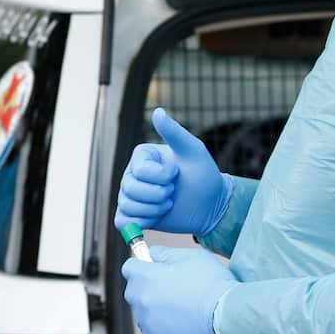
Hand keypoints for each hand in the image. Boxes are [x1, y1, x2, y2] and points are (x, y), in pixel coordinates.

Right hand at [115, 108, 232, 236]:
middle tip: (174, 191)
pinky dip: (141, 222)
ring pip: (128, 206)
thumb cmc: (203, 174)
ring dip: (155, 209)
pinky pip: (123, 221)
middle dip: (159, 195)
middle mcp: (132, 174)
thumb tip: (158, 111)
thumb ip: (174, 132)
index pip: (140, 171)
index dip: (162, 176)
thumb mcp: (193, 149)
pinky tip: (157, 216)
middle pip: (130, 189)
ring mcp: (131, 196)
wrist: (211, 205)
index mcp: (142, 157)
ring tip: (169, 203)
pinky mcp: (134, 216)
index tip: (177, 173)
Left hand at [122, 246, 236, 333]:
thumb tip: (153, 254)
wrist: (228, 318)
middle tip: (171, 289)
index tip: (152, 269)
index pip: (130, 267)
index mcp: (146, 277)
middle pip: (134, 290)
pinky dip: (162, 328)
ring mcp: (146, 323)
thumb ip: (165, 253)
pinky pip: (152, 331)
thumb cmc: (213, 287)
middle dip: (148, 288)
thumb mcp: (191, 256)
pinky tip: (181, 322)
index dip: (142, 266)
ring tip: (180, 308)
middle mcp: (141, 300)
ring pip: (143, 312)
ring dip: (154, 309)